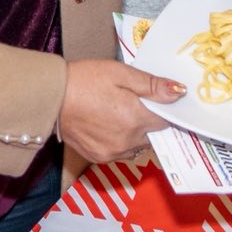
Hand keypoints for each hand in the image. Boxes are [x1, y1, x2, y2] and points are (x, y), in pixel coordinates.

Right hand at [58, 59, 183, 162]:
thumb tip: (179, 93)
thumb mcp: (122, 74)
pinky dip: (120, 140)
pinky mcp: (98, 158)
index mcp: (136, 119)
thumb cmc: (86, 80)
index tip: (159, 100)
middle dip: (149, 120)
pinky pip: (120, 151)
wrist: (52, 97)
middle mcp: (127, 142)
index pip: (166, 121)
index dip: (165, 109)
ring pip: (137, 144)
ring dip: (135, 132)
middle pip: (152, 134)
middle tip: (134, 102)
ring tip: (119, 112)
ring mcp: (112, 152)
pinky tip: (107, 124)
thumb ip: (152, 86)